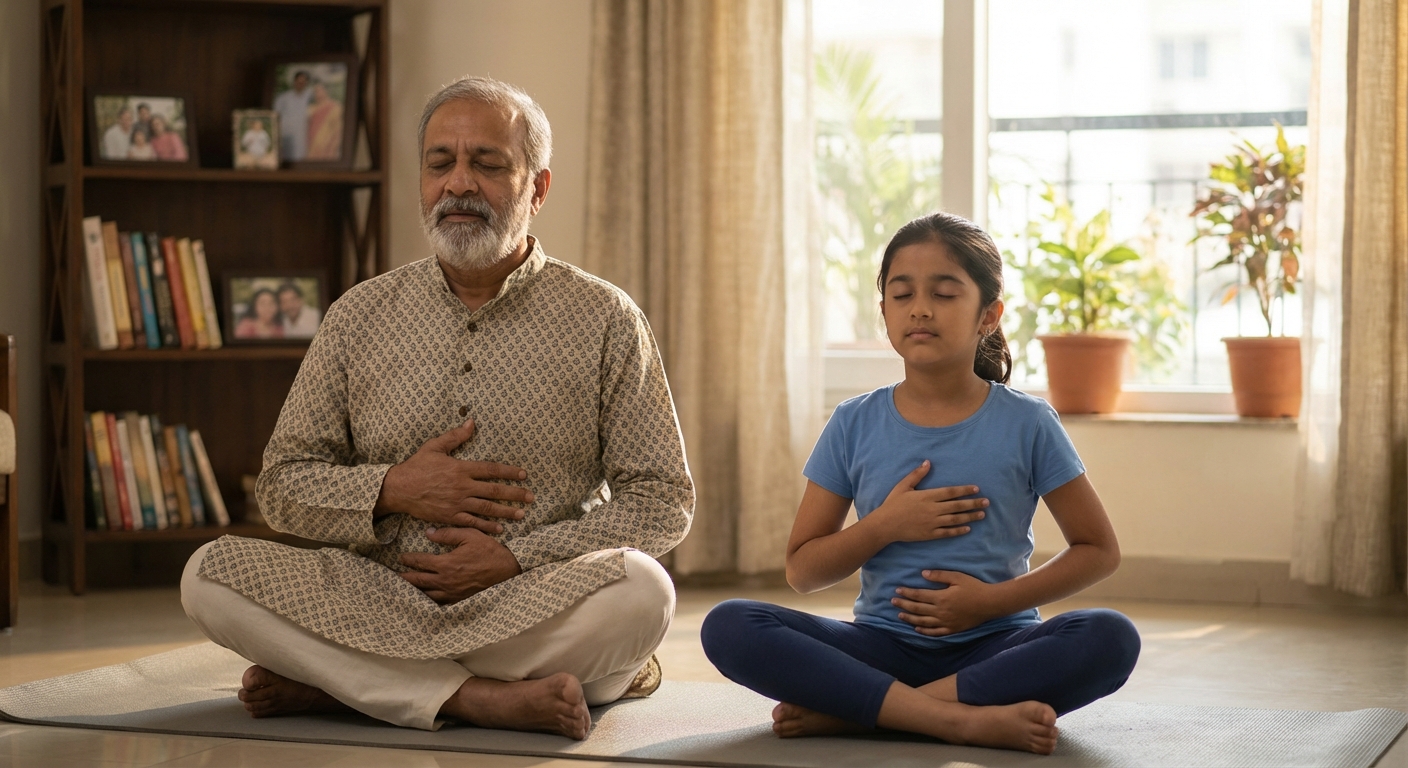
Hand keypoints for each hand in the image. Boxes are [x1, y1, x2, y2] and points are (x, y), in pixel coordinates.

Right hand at [376, 419, 533, 533]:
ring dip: (506, 512)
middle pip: (494, 491)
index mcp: (461, 468)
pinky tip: (500, 529)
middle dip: (515, 494)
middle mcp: (462, 487)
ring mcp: (457, 504)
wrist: (398, 489)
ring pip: (487, 509)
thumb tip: (472, 422)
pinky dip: (487, 526)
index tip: (524, 475)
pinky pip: (472, 523)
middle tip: (531, 497)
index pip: (491, 470)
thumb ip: (455, 436)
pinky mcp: (450, 517)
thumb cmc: (416, 466)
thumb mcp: (434, 447)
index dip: (510, 472)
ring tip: (522, 514)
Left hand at [399, 526, 522, 602]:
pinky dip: (428, 602)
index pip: (420, 562)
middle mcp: (445, 581)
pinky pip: (439, 603)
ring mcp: (452, 593)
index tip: (401, 557)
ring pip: (425, 595)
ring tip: (402, 590)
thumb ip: (448, 534)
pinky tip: (423, 601)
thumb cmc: (490, 551)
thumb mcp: (471, 535)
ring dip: (412, 592)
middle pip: (417, 581)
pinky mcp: (459, 600)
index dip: (408, 559)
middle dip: (404, 578)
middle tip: (392, 577)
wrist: (508, 570)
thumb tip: (429, 533)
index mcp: (446, 564)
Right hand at [865, 461, 987, 543]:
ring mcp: (932, 523)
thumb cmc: (893, 503)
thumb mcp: (903, 486)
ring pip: (956, 519)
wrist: (885, 525)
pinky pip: (948, 532)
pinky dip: (959, 530)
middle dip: (973, 503)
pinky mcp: (930, 534)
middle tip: (986, 502)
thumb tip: (928, 462)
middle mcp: (932, 509)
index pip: (951, 492)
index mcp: (927, 496)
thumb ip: (917, 474)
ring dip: (970, 516)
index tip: (976, 489)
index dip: (965, 490)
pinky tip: (968, 528)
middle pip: (957, 506)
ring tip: (982, 515)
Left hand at [892, 570, 992, 635]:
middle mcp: (941, 612)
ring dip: (910, 618)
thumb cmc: (974, 587)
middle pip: (918, 609)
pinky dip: (924, 631)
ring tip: (899, 615)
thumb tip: (923, 573)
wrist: (990, 603)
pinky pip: (935, 632)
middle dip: (904, 605)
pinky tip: (917, 629)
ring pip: (923, 622)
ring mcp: (946, 622)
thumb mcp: (957, 577)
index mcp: (941, 598)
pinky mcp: (952, 629)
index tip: (897, 590)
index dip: (907, 593)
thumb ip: (939, 575)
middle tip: (892, 602)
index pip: (919, 595)